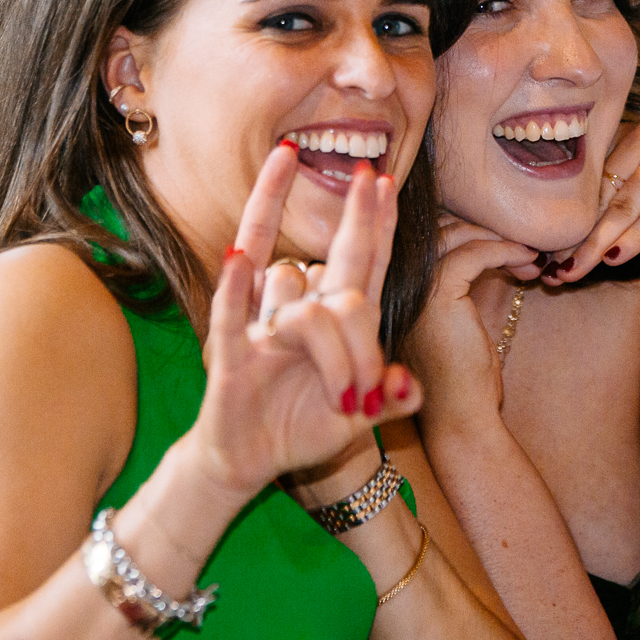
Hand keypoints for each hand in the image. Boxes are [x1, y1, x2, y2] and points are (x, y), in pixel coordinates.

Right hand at [184, 145, 421, 497]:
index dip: (372, 225)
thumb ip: (391, 402)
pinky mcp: (230, 353)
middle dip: (357, 220)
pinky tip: (236, 259)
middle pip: (337, 264)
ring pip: (306, 307)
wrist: (247, 462)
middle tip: (366, 176)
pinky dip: (233, 288)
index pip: (359, 264)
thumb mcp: (357, 423)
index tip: (382, 181)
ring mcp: (264, 328)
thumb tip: (409, 385)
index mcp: (335, 324)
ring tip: (349, 400)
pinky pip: (231, 313)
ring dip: (338, 354)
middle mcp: (301, 314)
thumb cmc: (300, 428)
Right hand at [404, 214, 536, 438]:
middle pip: (440, 230)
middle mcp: (396, 285)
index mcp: (397, 289)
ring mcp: (412, 289)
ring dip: (498, 240)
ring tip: (531, 257)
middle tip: (526, 250)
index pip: (431, 238)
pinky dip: (504, 251)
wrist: (461, 419)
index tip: (512, 250)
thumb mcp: (462, 320)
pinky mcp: (436, 296)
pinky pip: (473, 253)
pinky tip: (526, 262)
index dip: (471, 233)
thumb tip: (496, 245)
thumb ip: (464, 283)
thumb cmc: (464, 378)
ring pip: (455, 236)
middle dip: (485, 232)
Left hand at [551, 122, 639, 282]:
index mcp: (626, 136)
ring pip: (625, 205)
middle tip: (549, 270)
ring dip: (597, 243)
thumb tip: (573, 245)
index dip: (564, 219)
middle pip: (600, 195)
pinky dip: (635, 237)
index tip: (541, 253)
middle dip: (574, 236)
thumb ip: (620, 204)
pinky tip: (614, 257)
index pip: (585, 183)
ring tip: (572, 271)